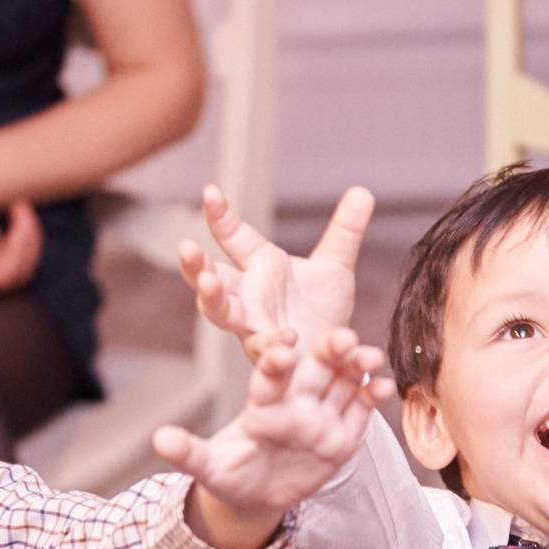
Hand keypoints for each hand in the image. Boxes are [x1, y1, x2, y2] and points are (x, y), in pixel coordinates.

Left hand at [161, 326, 394, 548]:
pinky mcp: (346, 426)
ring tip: (370, 355)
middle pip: (314, 366)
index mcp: (264, 399)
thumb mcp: (210, 468)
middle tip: (341, 335)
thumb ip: (190, 453)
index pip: (271, 373)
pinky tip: (387, 386)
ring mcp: (324, 410)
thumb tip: (159, 439)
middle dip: (327, 350)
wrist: (261, 491)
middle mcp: (296, 397)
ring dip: (356, 364)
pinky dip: (374, 394)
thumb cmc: (232, 474)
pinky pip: (363, 406)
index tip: (283, 347)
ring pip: (344, 379)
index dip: (277, 360)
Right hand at [180, 185, 367, 363]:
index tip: (210, 191)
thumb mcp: (336, 267)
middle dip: (196, 264)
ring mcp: (255, 328)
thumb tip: (362, 190)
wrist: (336, 357)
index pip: (233, 237)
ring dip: (212, 299)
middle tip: (186, 246)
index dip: (221, 216)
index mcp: (261, 267)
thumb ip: (346, 231)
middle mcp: (248, 297)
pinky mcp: (271, 358)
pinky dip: (272, 346)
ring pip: (222, 314)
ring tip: (208, 283)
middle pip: (212, 279)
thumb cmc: (323, 310)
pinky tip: (286, 337)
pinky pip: (265, 351)